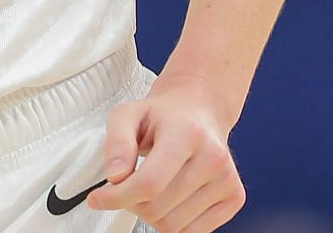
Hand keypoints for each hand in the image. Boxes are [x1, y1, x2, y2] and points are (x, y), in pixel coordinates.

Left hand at [88, 74, 244, 232]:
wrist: (199, 110)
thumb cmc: (163, 116)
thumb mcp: (128, 114)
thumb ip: (116, 142)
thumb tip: (115, 176)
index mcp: (187, 132)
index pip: (149, 183)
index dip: (117, 197)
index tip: (98, 199)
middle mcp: (213, 157)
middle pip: (157, 207)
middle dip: (132, 202)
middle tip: (126, 185)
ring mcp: (227, 180)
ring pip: (173, 225)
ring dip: (151, 214)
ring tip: (149, 188)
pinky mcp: (234, 197)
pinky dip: (172, 222)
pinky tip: (169, 198)